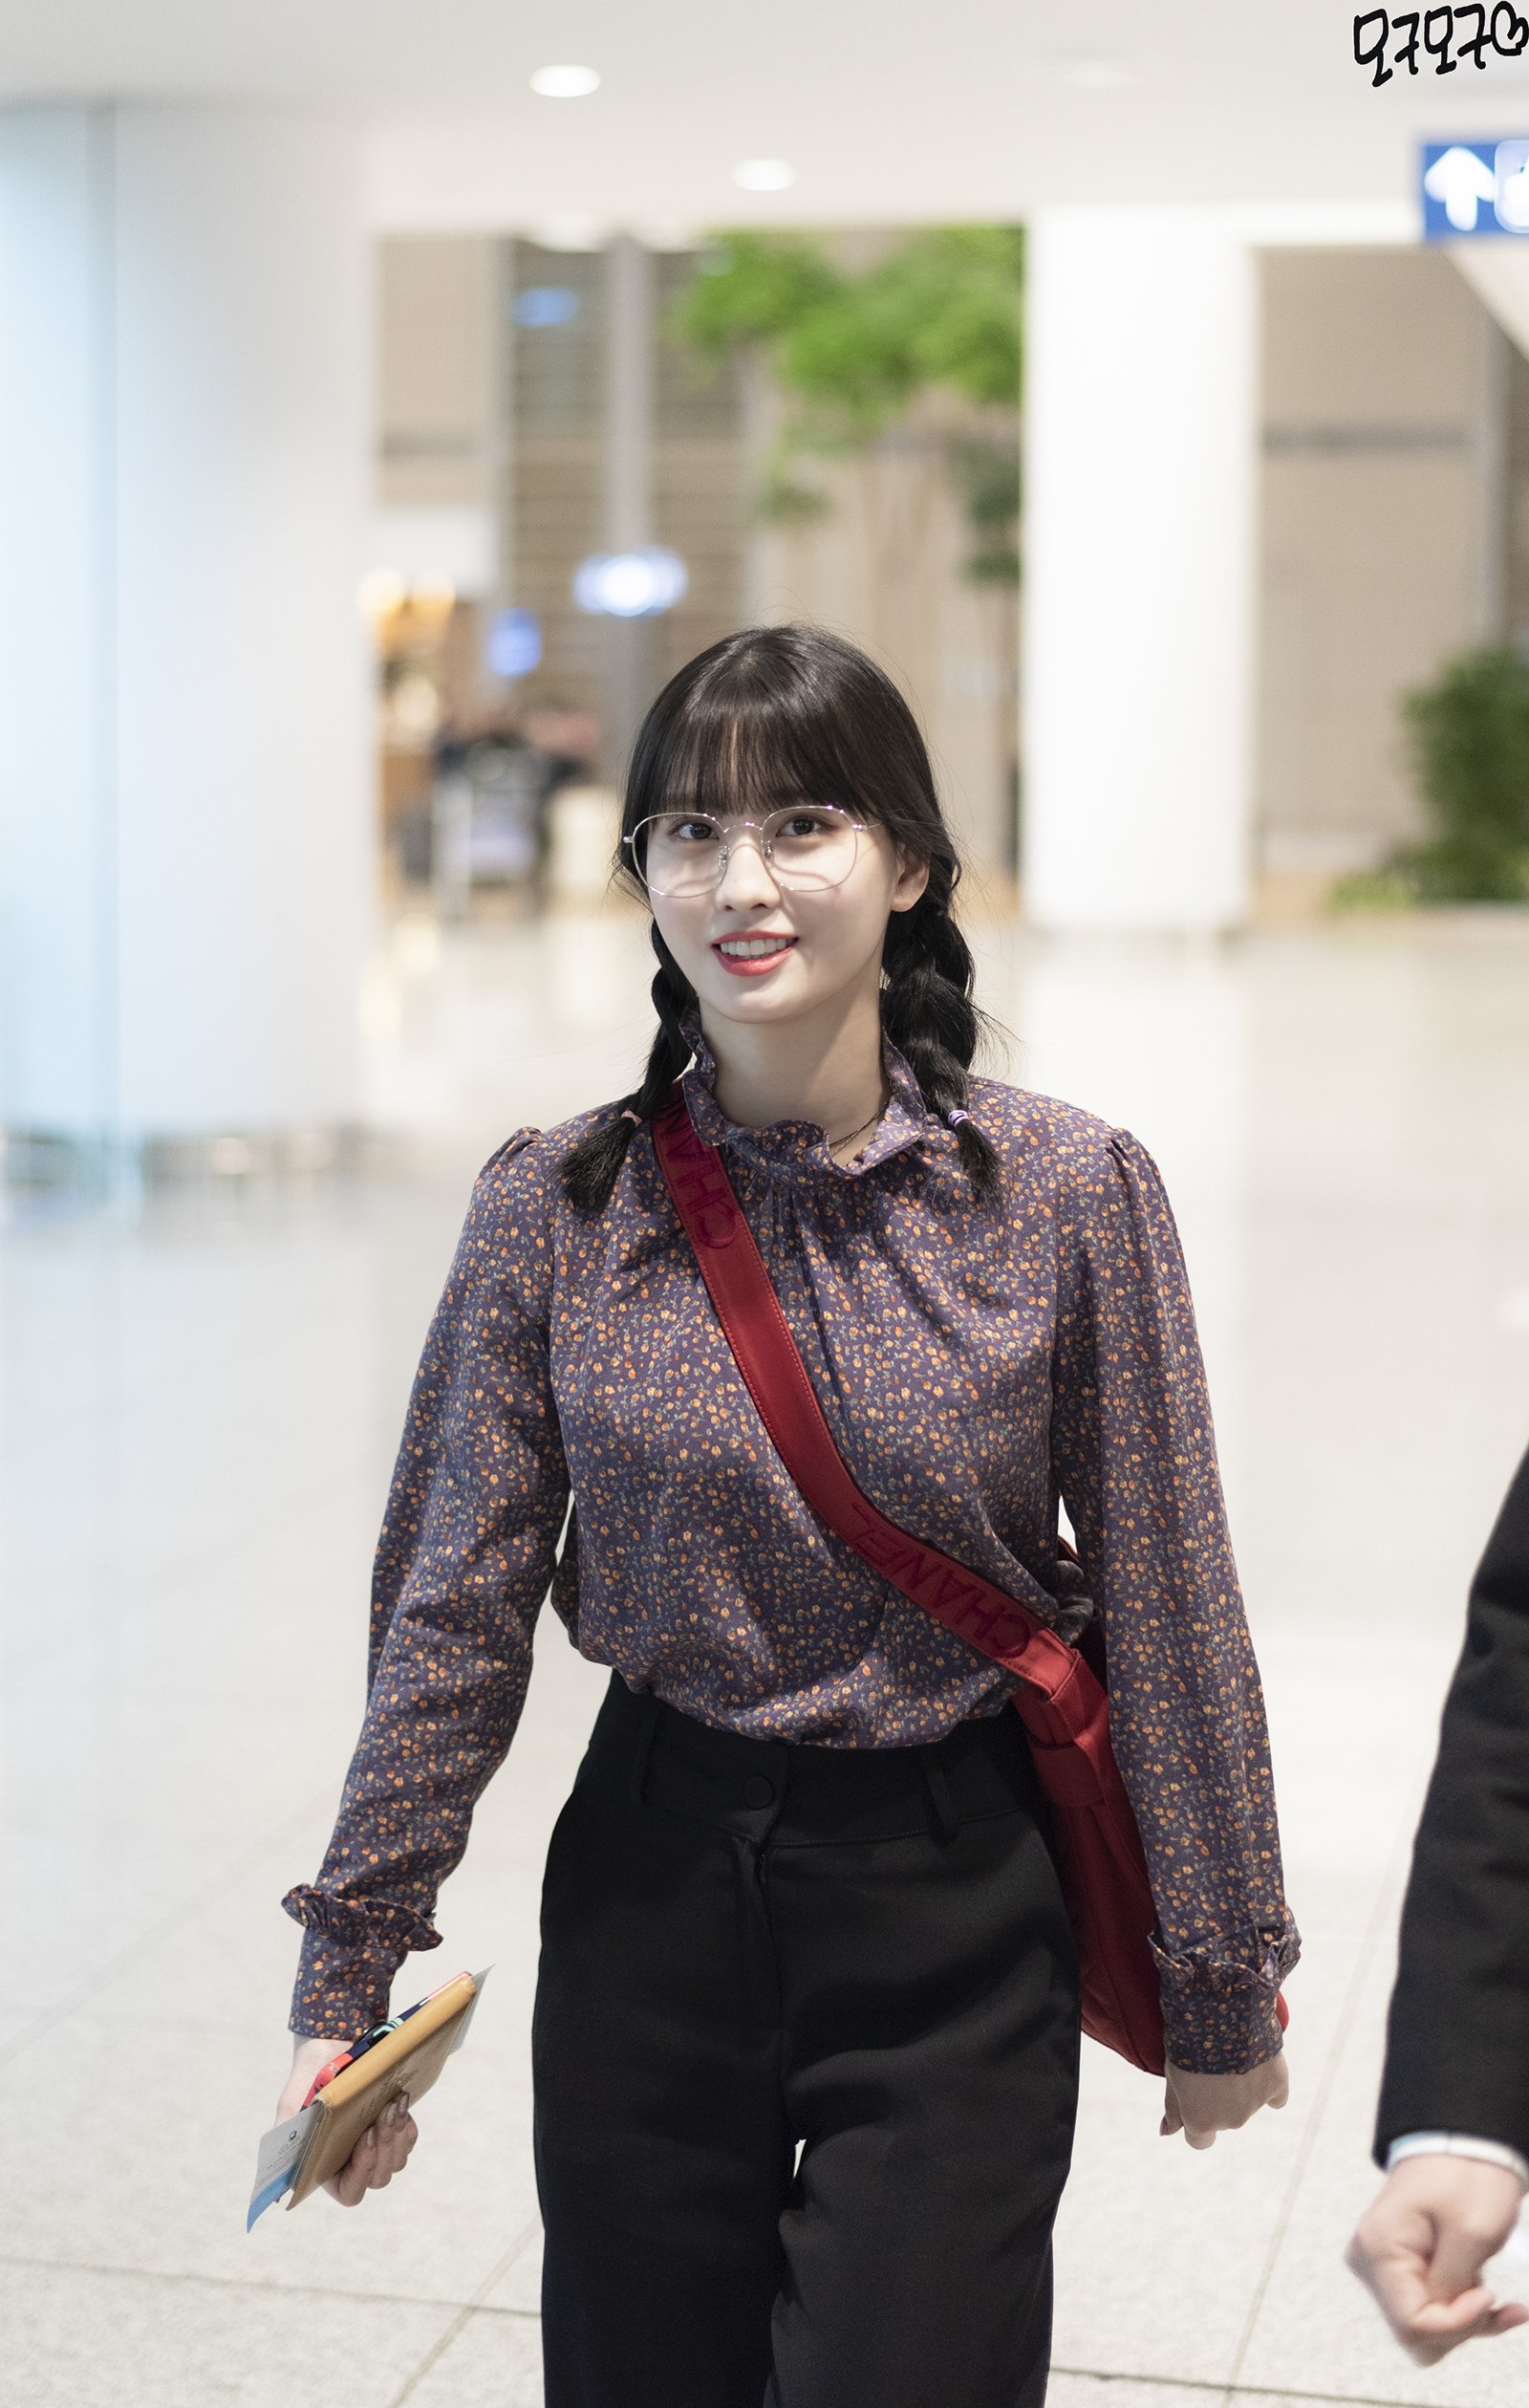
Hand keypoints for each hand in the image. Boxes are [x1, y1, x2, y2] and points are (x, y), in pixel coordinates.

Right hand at [276, 2036, 419, 2207]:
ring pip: (396, 2160)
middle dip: (384, 2146)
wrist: (331, 2047)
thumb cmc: (308, 2079)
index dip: (361, 2173)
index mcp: (326, 2167)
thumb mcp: (292, 2106)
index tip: (365, 2138)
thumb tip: (277, 2186)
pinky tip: (399, 2102)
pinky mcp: (392, 2130)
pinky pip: (407, 2141)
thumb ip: (286, 2139)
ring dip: (396, 2133)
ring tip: (392, 2103)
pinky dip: (405, 2125)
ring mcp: (376, 2148)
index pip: (350, 2192)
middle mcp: (353, 2163)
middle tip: (383, 2113)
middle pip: (379, 2177)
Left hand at [1161, 2051, 1288, 2148]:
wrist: (1217, 2011)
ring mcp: (1256, 2104)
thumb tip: (1165, 2132)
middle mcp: (1231, 2120)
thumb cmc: (1186, 2042)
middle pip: (1225, 2117)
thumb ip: (1173, 2107)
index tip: (1196, 2099)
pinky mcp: (1277, 2084)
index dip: (1197, 2119)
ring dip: (1242, 2086)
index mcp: (1201, 2120)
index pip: (1200, 2140)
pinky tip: (1260, 2063)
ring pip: (1249, 2103)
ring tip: (1231, 2052)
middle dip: (1220, 2097)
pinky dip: (1269, 2083)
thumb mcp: (1172, 2074)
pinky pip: (1276, 2094)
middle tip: (1212, 2064)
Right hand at [1346, 2156, 1527, 2364]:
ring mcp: (1382, 2267)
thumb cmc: (1467, 2175)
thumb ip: (1453, 2287)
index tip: (1488, 2294)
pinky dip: (1463, 2313)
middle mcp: (1369, 2262)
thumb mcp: (1472, 2232)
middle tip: (1494, 2296)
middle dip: (1460, 2326)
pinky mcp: (1398, 2270)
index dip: (1457, 2324)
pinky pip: (1428, 2312)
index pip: (1412, 2325)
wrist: (1462, 2143)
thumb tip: (1440, 2324)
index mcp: (1378, 2250)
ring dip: (1464, 2320)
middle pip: (1415, 2334)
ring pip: (1424, 2330)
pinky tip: (1495, 2303)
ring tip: (1494, 2293)